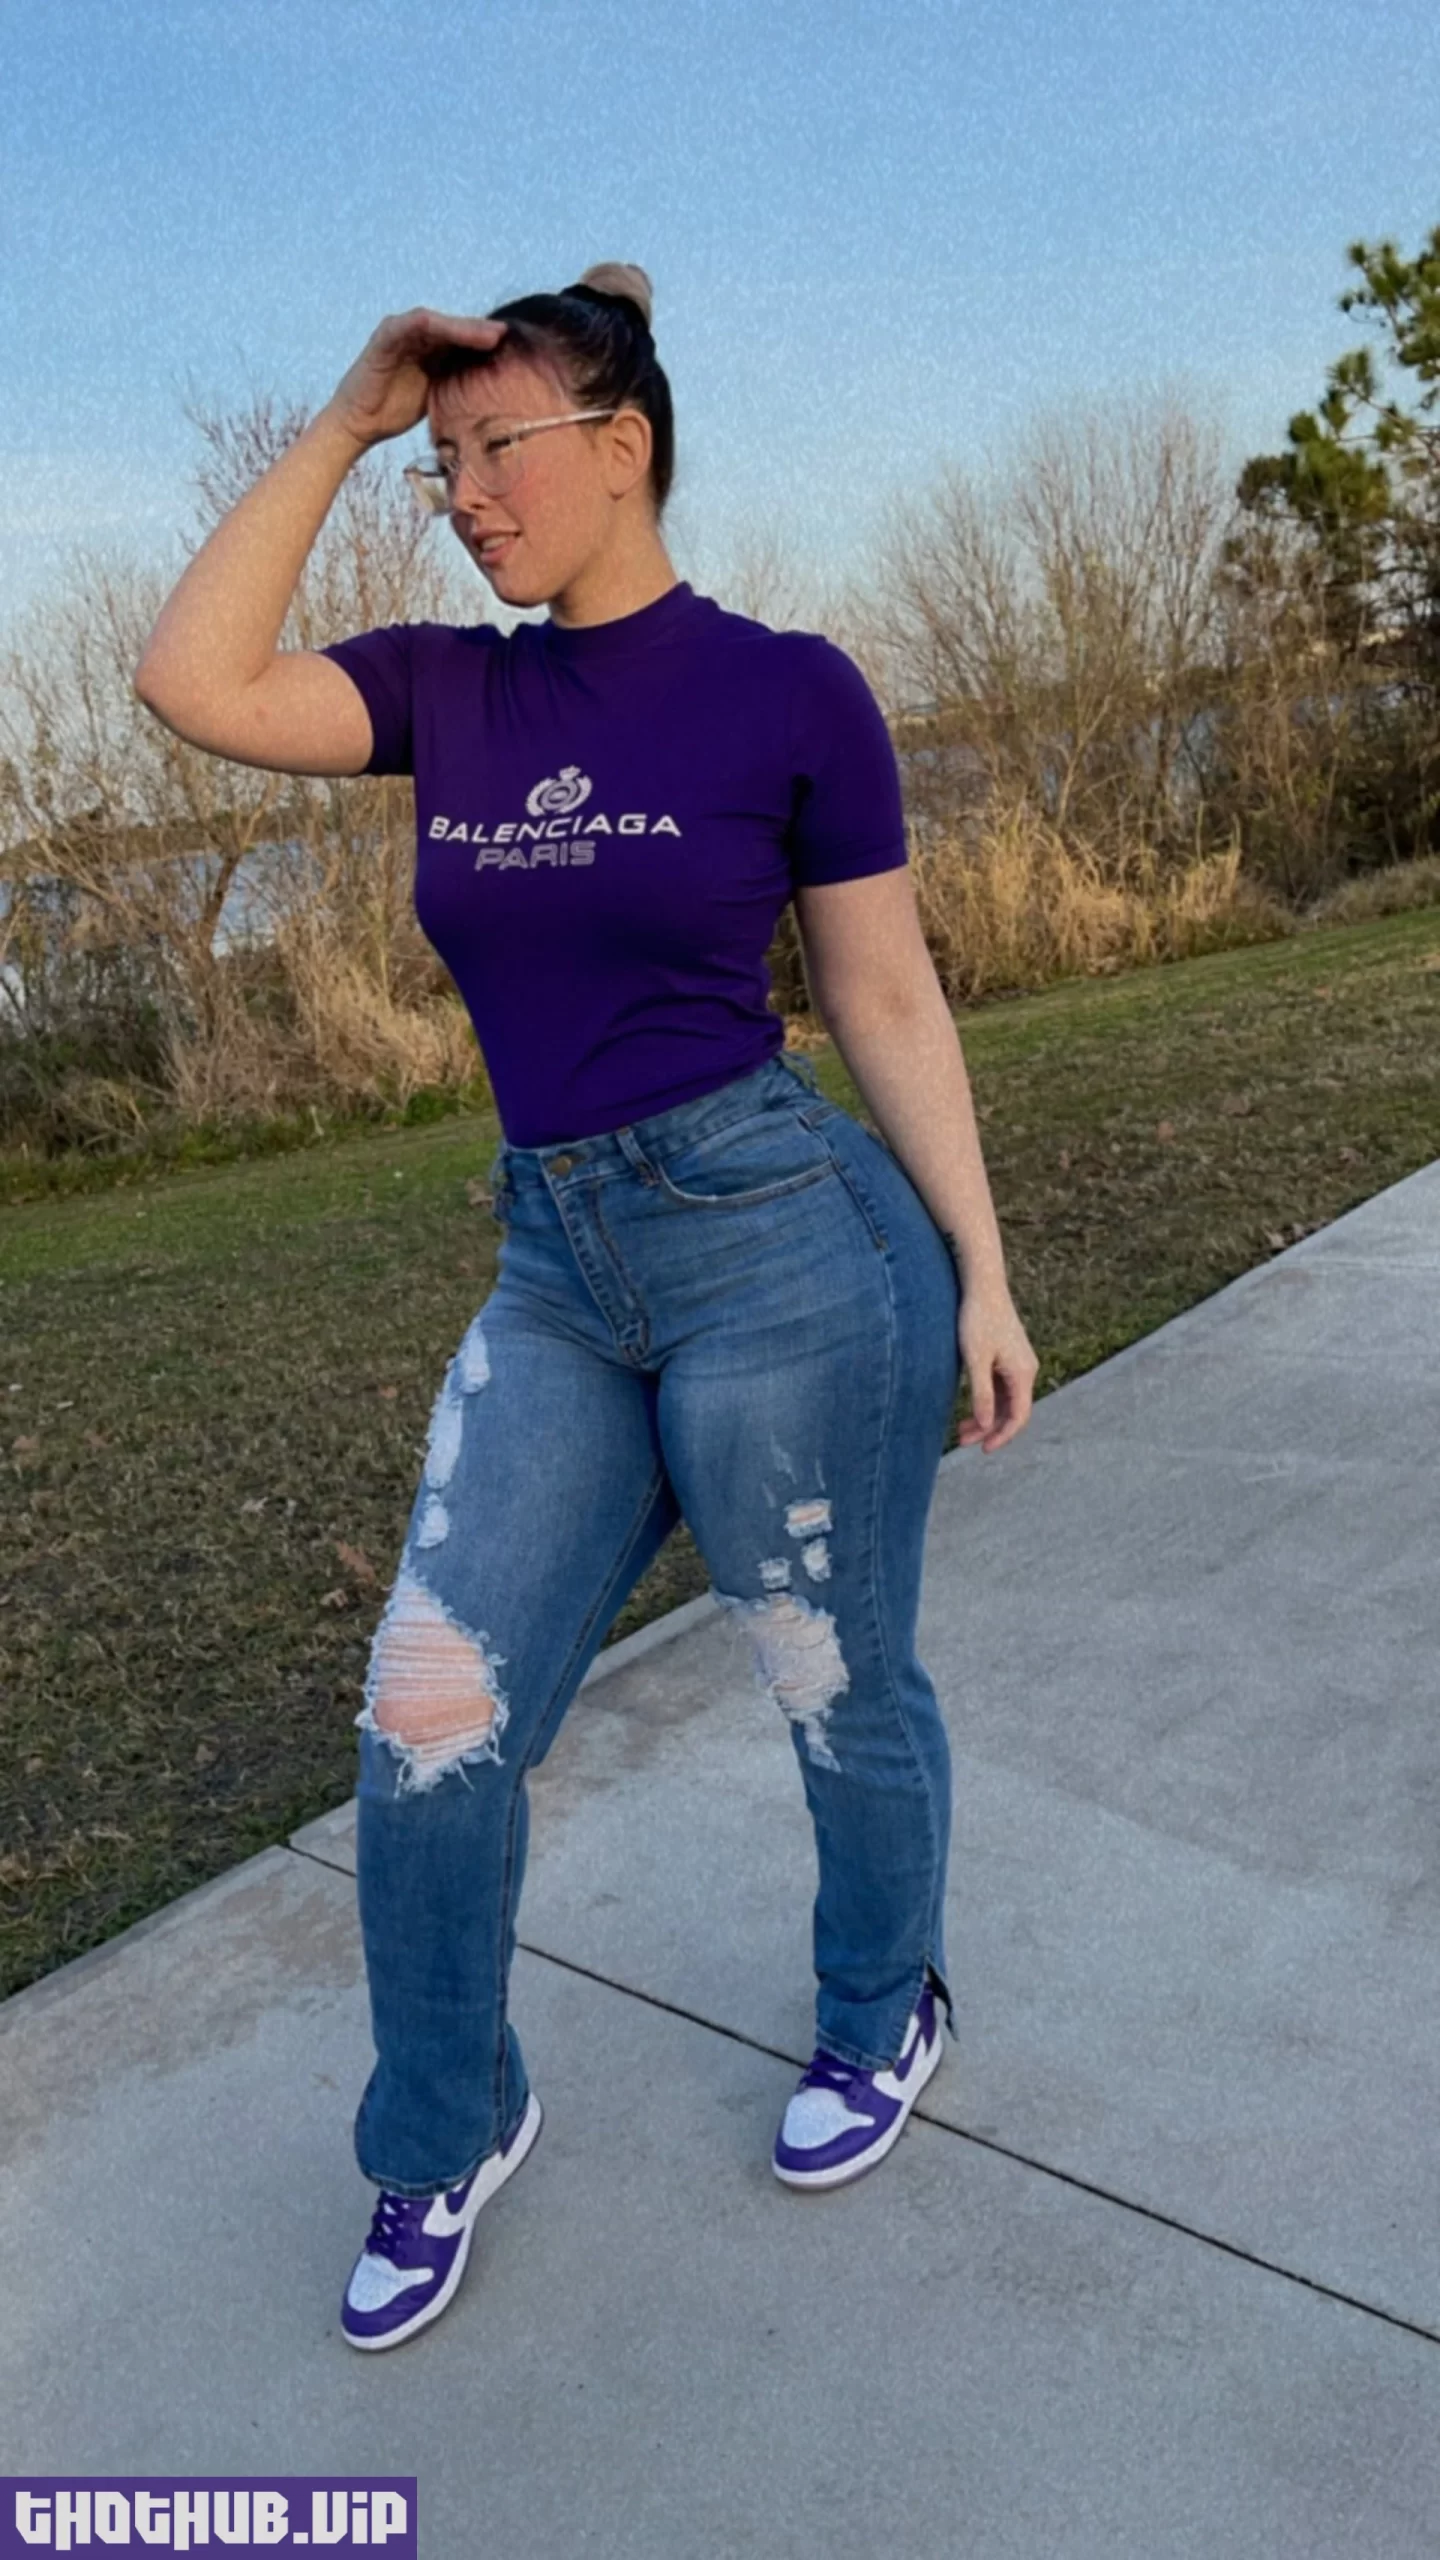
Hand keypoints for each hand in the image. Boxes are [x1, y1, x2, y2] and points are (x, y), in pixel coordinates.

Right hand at [323, 308, 510, 450]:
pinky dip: (435, 326)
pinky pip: (413, 325)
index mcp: (430, 349)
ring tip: (489, 335)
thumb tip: (496, 392)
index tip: (515, 349)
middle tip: (508, 335)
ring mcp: (400, 332)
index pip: (462, 340)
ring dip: (464, 327)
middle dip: (481, 331)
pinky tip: (455, 331)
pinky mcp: (385, 337)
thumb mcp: (437, 397)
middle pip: (455, 328)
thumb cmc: (396, 412)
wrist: (359, 424)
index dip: (487, 342)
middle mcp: (416, 336)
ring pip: (438, 323)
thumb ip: (457, 384)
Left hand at [956, 1282, 1038, 1452]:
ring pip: (1006, 1401)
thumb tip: (986, 1425)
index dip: (1002, 1436)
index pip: (1018, 1416)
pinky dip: (987, 1401)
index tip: (983, 1449)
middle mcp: (1026, 1370)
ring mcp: (1018, 1363)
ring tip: (961, 1429)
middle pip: (1012, 1411)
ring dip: (986, 1416)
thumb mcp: (975, 1360)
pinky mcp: (1009, 1357)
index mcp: (1022, 1373)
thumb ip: (982, 1394)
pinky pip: (1002, 1388)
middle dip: (989, 1429)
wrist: (983, 1286)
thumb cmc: (977, 1319)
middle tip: (962, 1441)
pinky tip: (970, 1407)